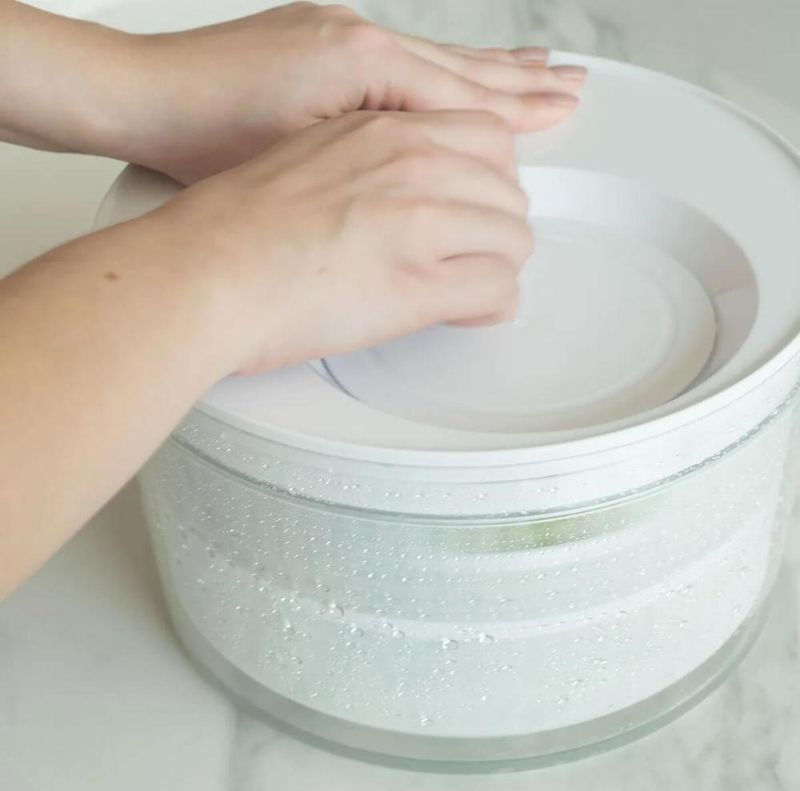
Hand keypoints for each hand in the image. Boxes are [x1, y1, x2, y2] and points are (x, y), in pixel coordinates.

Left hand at [115, 2, 584, 182]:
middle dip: (520, 80)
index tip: (558, 114)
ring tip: (532, 68)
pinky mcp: (320, 43)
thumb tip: (437, 184)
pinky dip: (441, 69)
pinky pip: (403, 59)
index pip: (462, 95)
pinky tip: (453, 73)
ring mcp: (339, 35)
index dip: (515, 114)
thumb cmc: (206, 135)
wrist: (142, 96)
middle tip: (567, 83)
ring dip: (489, 69)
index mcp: (365, 65)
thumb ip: (380, 163)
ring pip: (436, 59)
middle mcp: (359, 38)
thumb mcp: (307, 161)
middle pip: (461, 68)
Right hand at [152, 110, 532, 372]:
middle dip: (495, 225)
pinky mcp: (417, 282)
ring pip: (513, 236)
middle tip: (473, 253)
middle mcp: (410, 163)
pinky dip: (493, 305)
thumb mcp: (306, 158)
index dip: (488, 179)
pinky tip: (468, 311)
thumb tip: (390, 199)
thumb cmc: (229, 228)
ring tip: (469, 287)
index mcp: (382, 129)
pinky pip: (498, 289)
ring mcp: (418, 220)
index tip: (479, 205)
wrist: (200, 273)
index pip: (484, 135)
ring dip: (498, 265)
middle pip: (508, 186)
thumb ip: (365, 167)